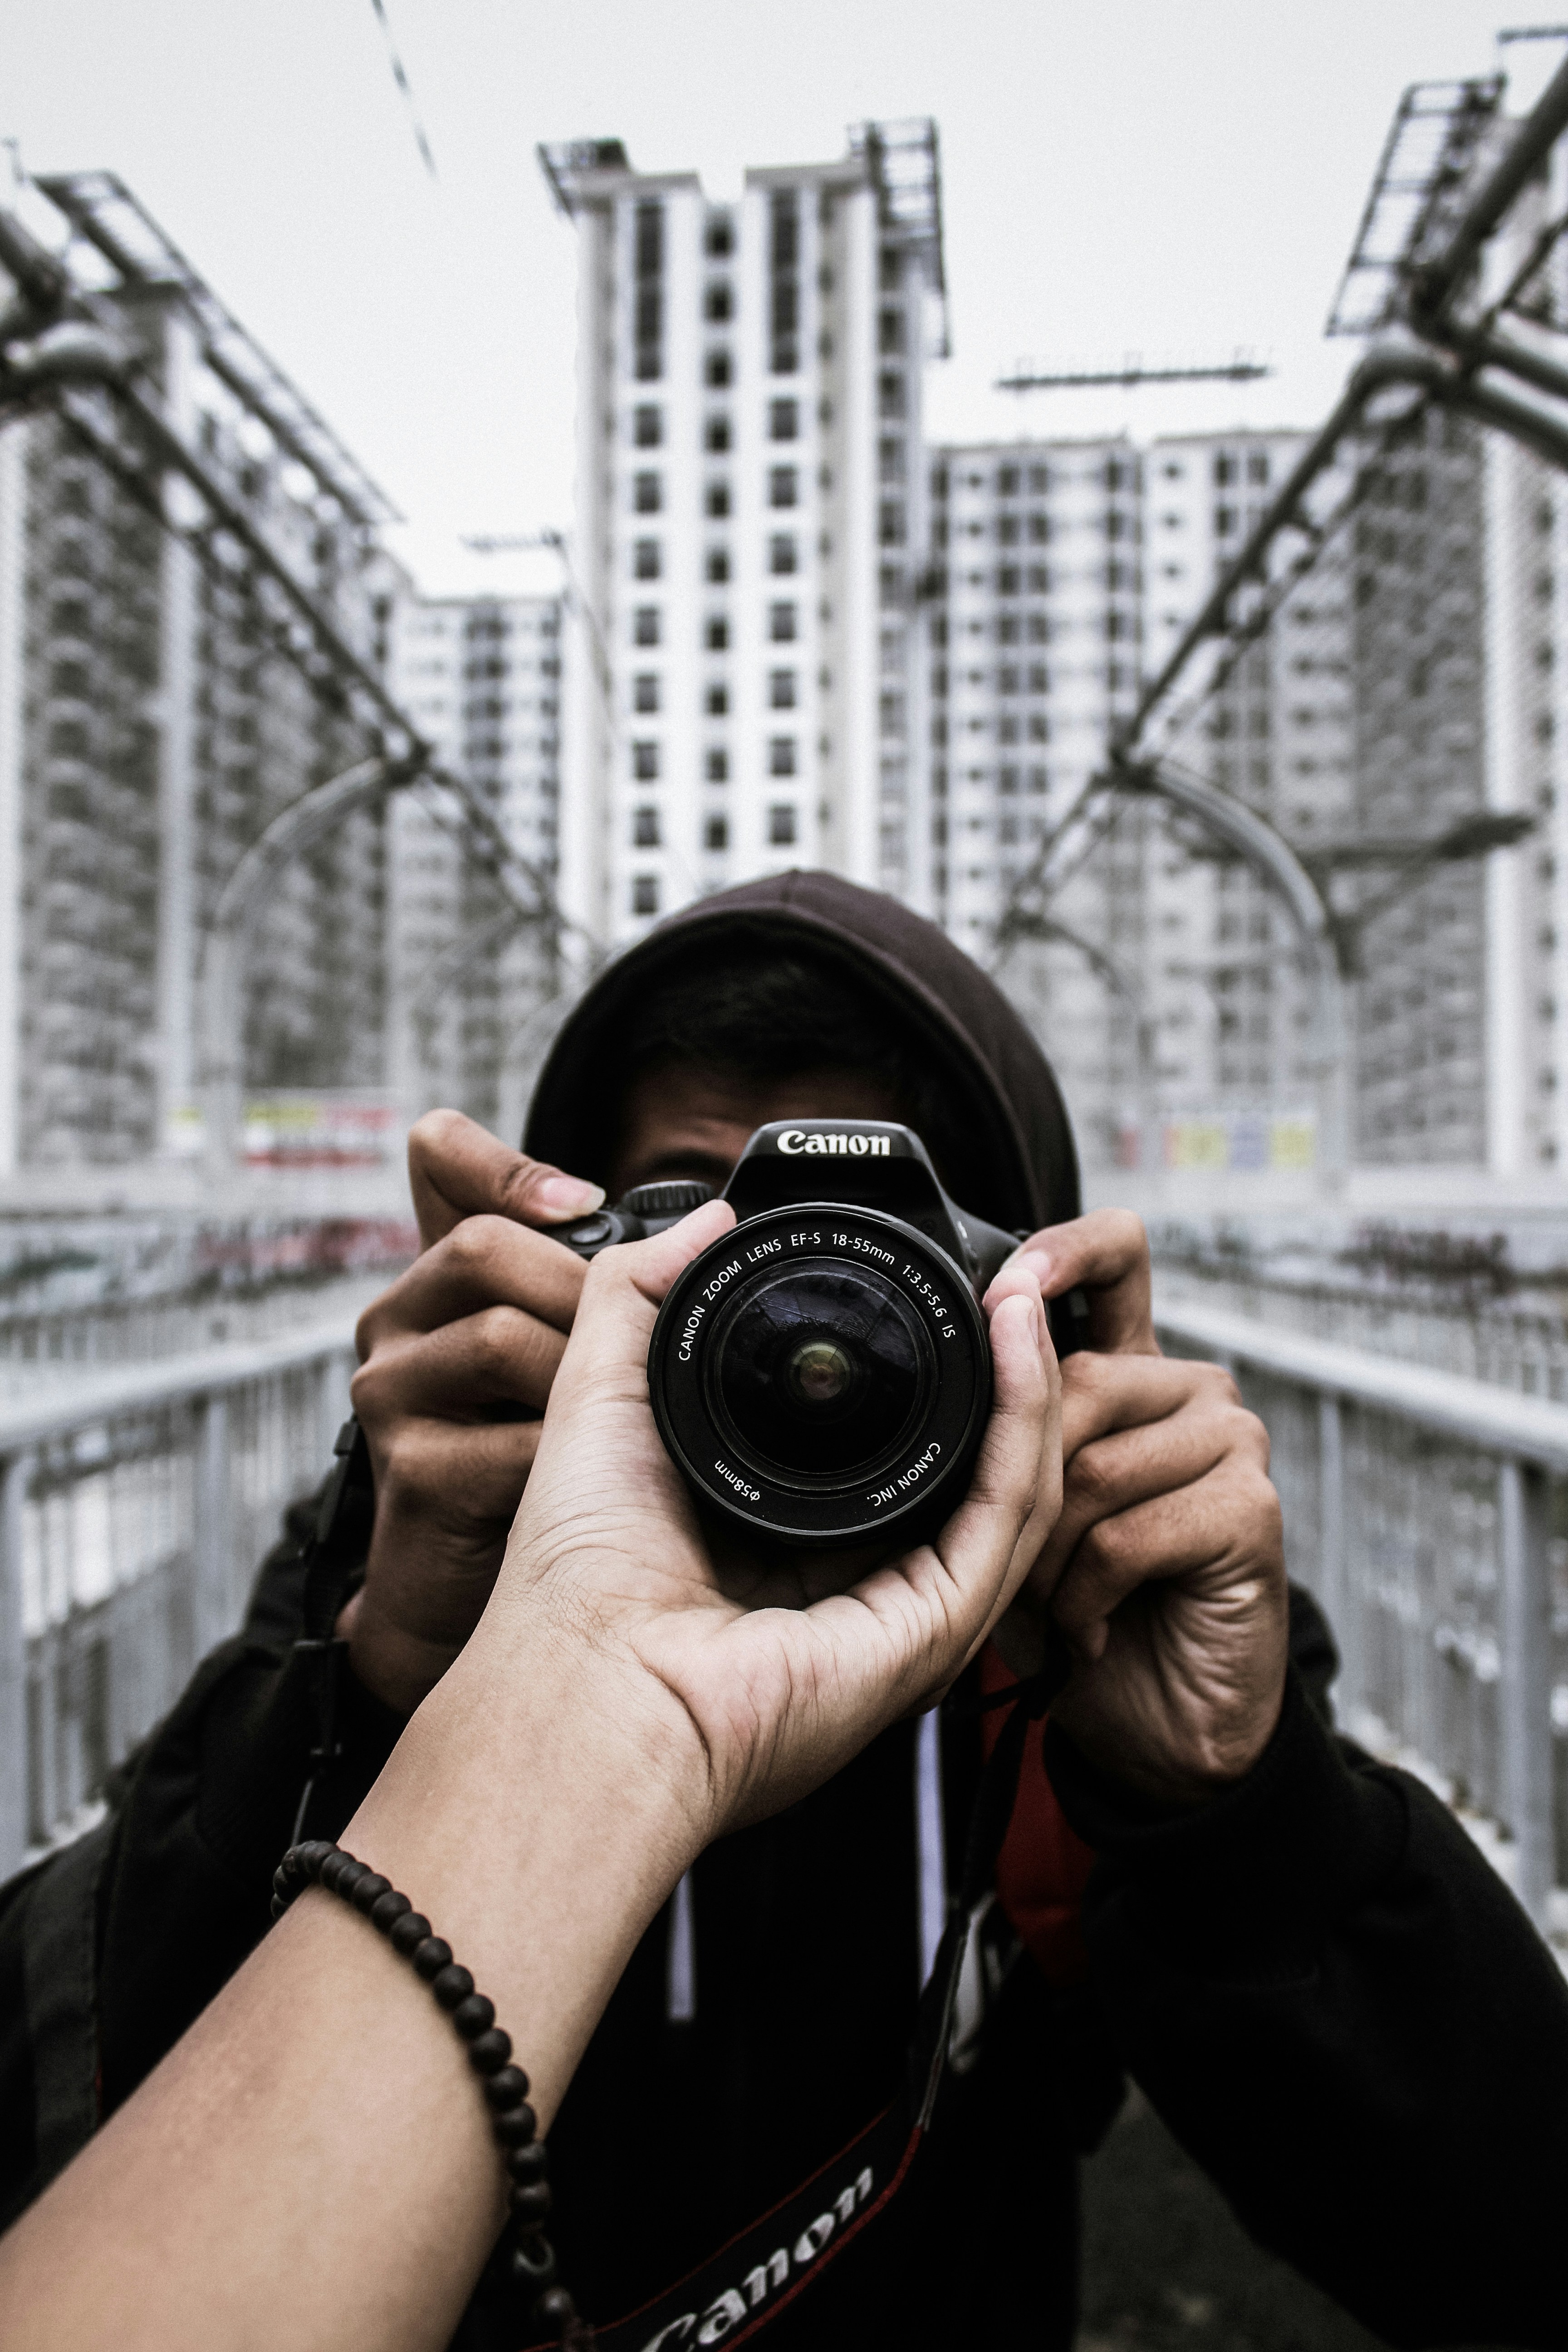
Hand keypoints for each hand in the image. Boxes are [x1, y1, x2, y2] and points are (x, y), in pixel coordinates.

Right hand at [347, 1111, 603, 1711]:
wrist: (463, 1599)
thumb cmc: (532, 1460)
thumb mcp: (570, 1359)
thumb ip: (614, 1284)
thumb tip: (709, 1224)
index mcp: (443, 1275)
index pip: (438, 1157)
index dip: (501, 1160)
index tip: (579, 1201)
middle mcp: (400, 1319)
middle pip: (484, 1245)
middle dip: (575, 1293)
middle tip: (619, 1354)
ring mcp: (392, 1394)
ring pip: (501, 1335)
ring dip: (576, 1380)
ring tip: (604, 1424)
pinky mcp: (410, 1472)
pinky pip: (514, 1439)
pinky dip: (567, 1463)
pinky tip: (580, 1483)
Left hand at [458, 1203, 1063, 1836]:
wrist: (579, 1677)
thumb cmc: (575, 1575)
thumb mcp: (605, 1394)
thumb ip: (643, 1292)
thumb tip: (710, 1215)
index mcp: (799, 1536)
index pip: (902, 1443)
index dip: (937, 1360)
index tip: (944, 1282)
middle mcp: (866, 1578)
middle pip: (976, 1463)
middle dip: (1008, 1367)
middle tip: (1011, 1278)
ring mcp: (909, 1610)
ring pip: (1015, 1482)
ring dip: (1032, 1379)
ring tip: (1023, 1292)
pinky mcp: (934, 1629)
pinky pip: (1007, 1512)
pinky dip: (1025, 1421)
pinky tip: (1017, 1344)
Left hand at [989, 1211, 1287, 1804]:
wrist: (1154, 1726)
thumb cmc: (1078, 1613)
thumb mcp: (1013, 1512)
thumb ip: (999, 1434)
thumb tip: (953, 1362)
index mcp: (1131, 1375)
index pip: (1116, 1261)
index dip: (1065, 1250)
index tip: (1011, 1274)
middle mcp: (1189, 1391)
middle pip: (1073, 1382)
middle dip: (1020, 1485)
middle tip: (1019, 1564)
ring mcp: (1230, 1442)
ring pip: (1091, 1466)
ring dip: (1049, 1555)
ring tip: (1061, 1601)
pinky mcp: (1251, 1508)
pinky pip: (1126, 1531)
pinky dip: (1088, 1594)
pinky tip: (1095, 1625)